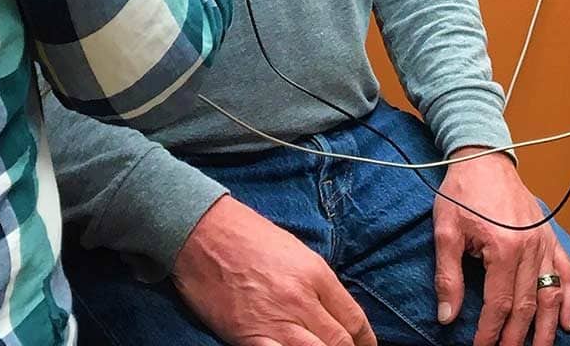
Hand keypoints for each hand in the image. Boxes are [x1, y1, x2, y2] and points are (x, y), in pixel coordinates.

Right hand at [172, 196, 377, 345]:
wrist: (204, 233)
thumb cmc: (248, 237)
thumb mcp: (295, 251)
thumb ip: (317, 283)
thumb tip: (333, 312)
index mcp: (316, 275)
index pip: (354, 319)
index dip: (365, 341)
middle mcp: (301, 300)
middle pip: (339, 343)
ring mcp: (275, 321)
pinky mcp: (249, 337)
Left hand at [432, 151, 569, 345]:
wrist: (484, 158)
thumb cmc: (463, 191)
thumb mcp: (445, 231)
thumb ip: (448, 276)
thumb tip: (447, 315)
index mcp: (504, 246)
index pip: (499, 303)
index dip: (490, 331)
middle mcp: (530, 247)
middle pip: (527, 305)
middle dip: (517, 337)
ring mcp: (544, 242)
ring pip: (550, 295)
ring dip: (546, 327)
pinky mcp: (550, 236)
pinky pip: (567, 272)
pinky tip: (568, 322)